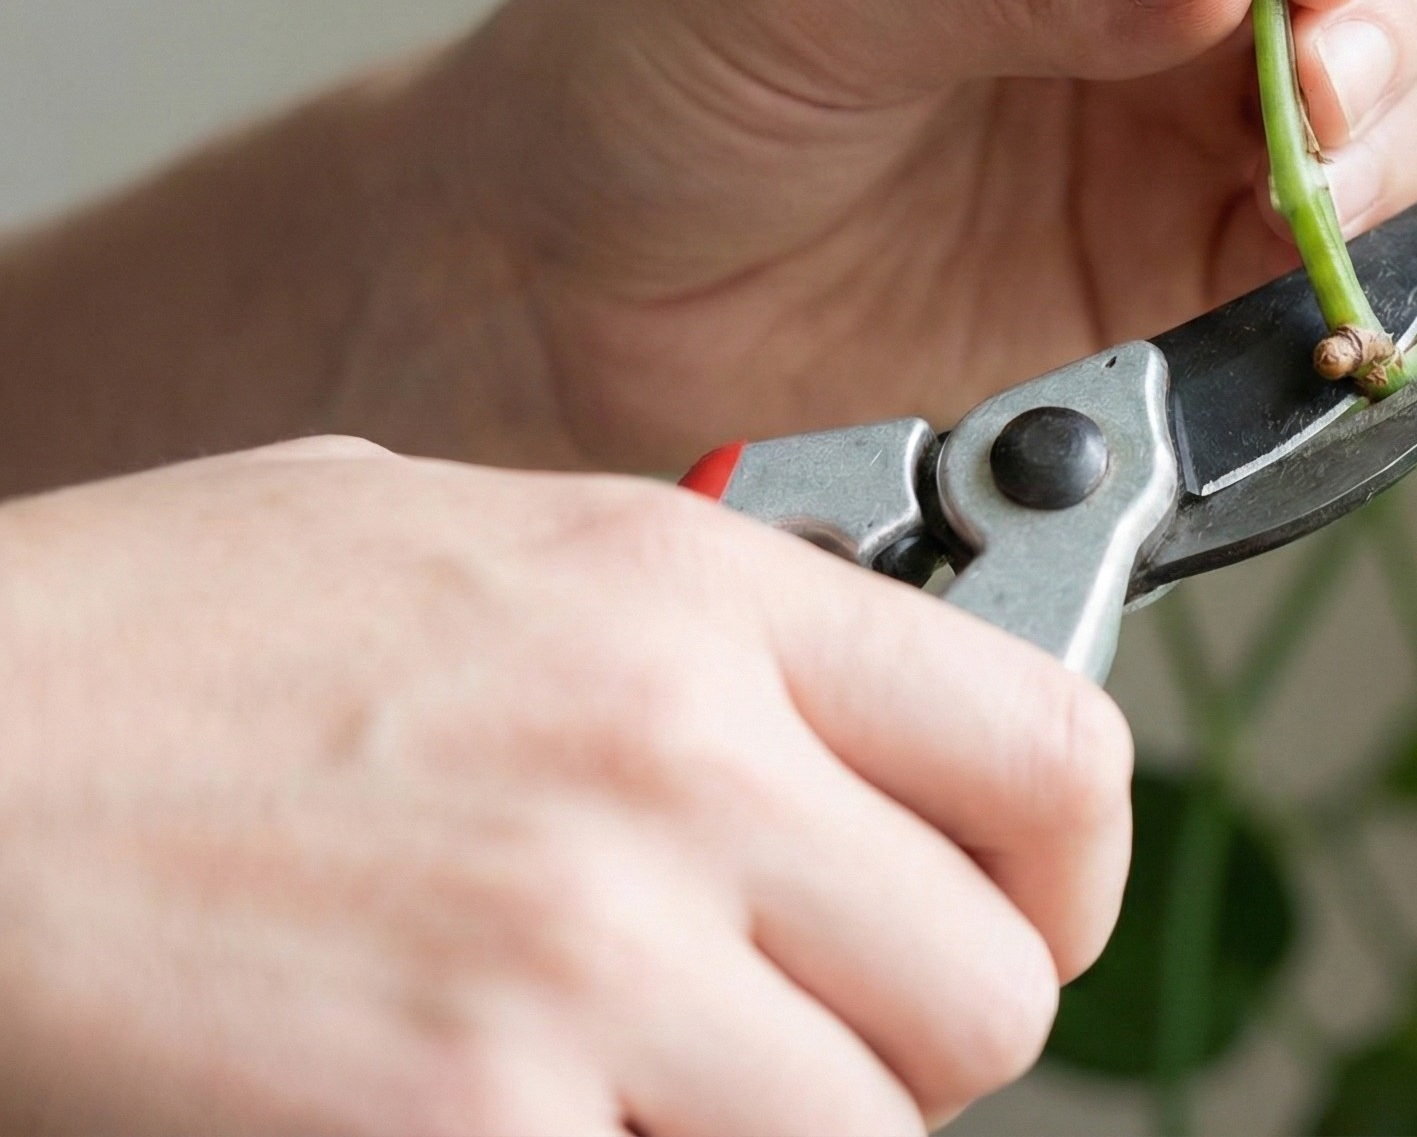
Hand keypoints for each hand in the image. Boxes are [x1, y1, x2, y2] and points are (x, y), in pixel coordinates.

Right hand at [0, 438, 1129, 1132]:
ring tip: (650, 1086)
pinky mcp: (472, 1124)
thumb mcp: (458, 541)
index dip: (1068, 870)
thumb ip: (686, 624)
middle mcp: (675, 762)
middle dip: (920, 1042)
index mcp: (692, 593)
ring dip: (791, 1133)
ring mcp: (583, 954)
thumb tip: (842, 721)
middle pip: (991, 989)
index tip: (1024, 911)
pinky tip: (511, 1109)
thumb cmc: (145, 651)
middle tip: (808, 1035)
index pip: (1050, 751)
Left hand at [368, 0, 1416, 470]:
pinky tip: (1302, 271)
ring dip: (1398, 128)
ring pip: (1405, 74)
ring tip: (1302, 193)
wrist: (566, 296)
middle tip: (1322, 96)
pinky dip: (1360, 256)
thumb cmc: (644, 77)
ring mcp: (1187, 96)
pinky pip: (1340, 237)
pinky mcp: (1189, 251)